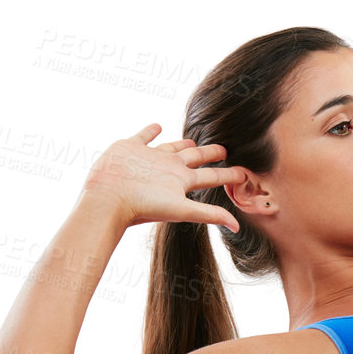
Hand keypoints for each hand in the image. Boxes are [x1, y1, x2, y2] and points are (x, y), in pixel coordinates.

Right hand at [80, 122, 246, 232]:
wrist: (109, 198)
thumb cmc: (143, 207)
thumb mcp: (181, 210)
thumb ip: (210, 215)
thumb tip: (237, 227)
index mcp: (181, 181)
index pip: (211, 176)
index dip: (228, 175)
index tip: (243, 173)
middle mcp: (168, 169)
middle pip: (194, 158)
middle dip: (209, 153)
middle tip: (224, 149)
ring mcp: (149, 158)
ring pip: (171, 147)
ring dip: (182, 143)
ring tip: (192, 140)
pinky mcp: (130, 148)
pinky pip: (143, 136)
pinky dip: (150, 131)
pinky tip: (156, 126)